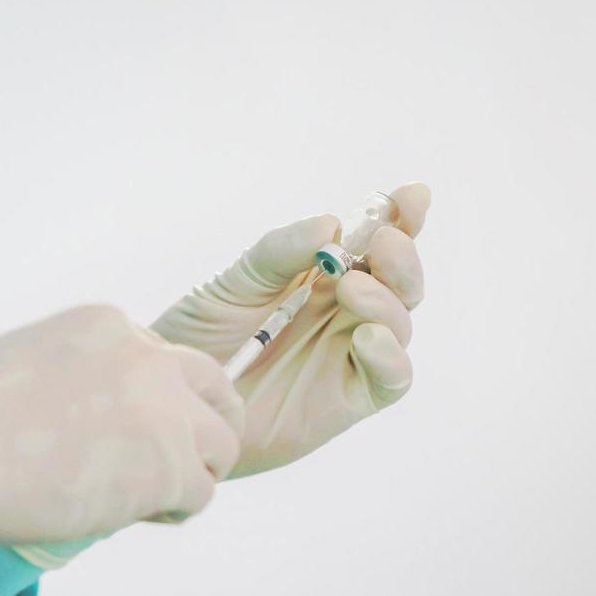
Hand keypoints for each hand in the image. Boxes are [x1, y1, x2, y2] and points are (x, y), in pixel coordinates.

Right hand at [0, 304, 243, 543]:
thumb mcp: (31, 359)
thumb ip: (77, 377)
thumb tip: (94, 422)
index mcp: (112, 325)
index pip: (161, 360)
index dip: (153, 400)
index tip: (127, 431)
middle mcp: (149, 358)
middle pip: (212, 388)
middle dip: (205, 423)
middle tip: (183, 459)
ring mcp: (165, 411)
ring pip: (220, 443)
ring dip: (195, 471)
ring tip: (156, 498)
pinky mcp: (168, 467)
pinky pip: (202, 492)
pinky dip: (178, 509)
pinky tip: (145, 516)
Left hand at [152, 182, 429, 475]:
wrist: (180, 400)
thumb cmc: (203, 337)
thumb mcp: (234, 283)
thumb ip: (281, 252)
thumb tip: (331, 226)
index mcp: (323, 273)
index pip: (375, 239)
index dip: (402, 215)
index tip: (414, 195)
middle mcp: (346, 310)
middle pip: (399, 280)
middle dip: (402, 258)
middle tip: (385, 242)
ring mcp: (351, 353)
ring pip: (400, 323)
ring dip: (387, 301)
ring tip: (351, 290)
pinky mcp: (349, 398)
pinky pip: (392, 378)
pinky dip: (390, 356)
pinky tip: (368, 339)